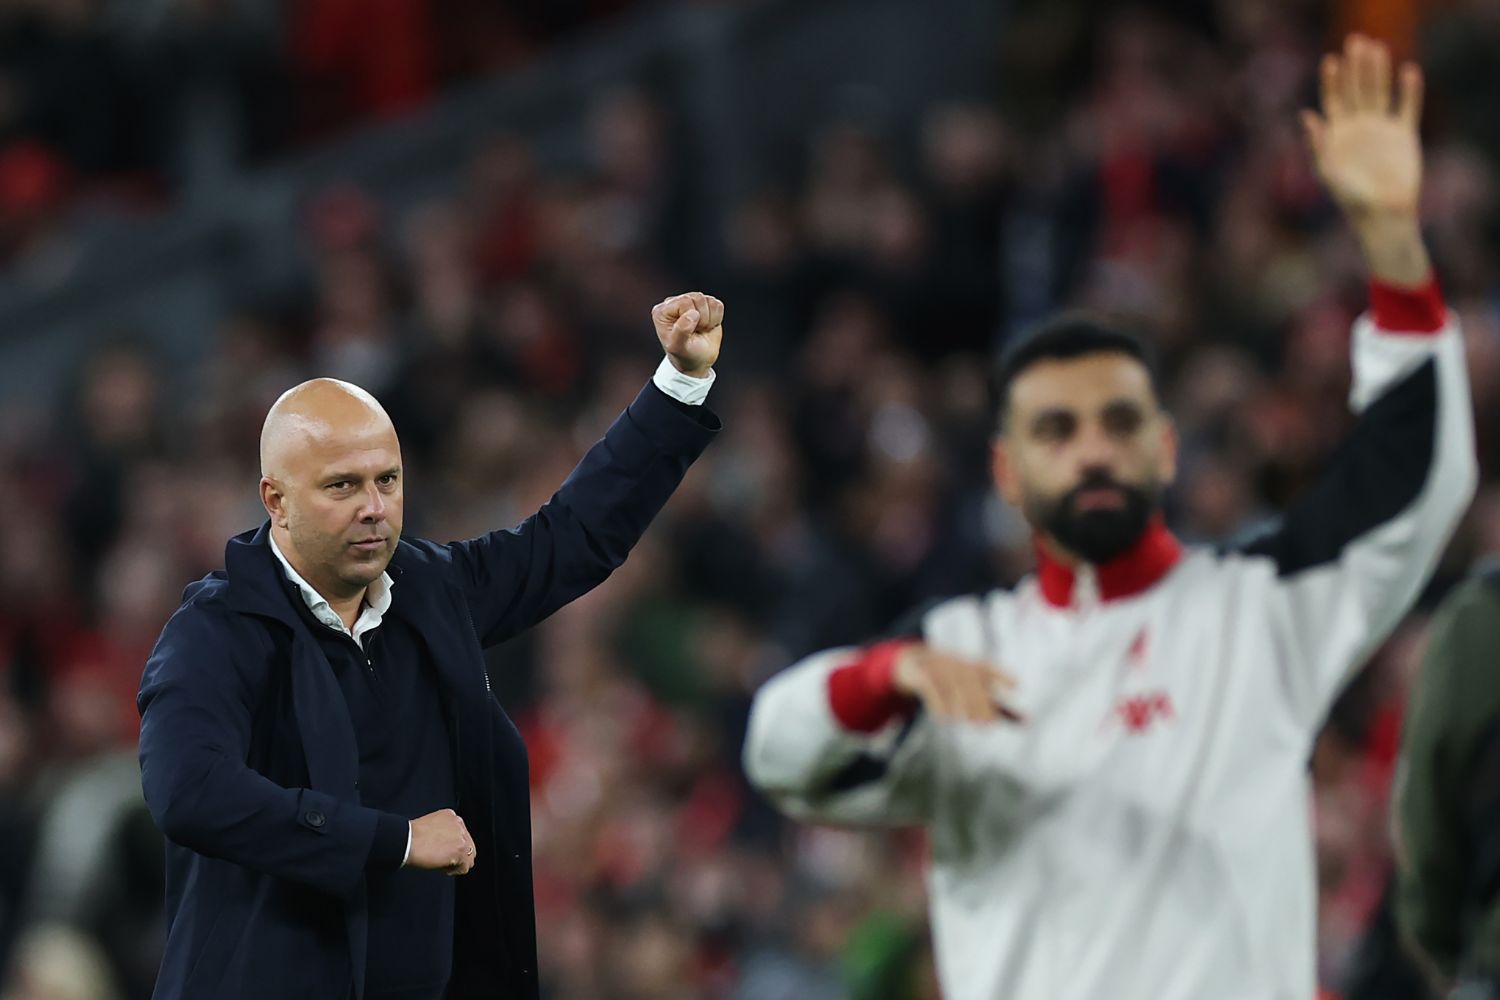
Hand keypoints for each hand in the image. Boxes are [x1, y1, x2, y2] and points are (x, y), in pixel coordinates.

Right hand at [406, 808, 476, 875]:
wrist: (406, 841)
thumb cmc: (411, 837)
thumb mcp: (431, 826)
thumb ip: (443, 831)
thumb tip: (448, 846)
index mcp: (451, 816)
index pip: (462, 835)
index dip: (453, 847)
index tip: (444, 853)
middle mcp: (459, 824)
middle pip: (468, 845)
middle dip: (457, 855)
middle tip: (444, 861)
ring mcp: (461, 836)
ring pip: (469, 856)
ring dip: (457, 863)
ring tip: (443, 865)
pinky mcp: (460, 849)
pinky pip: (465, 866)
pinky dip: (455, 870)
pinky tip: (443, 868)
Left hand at [652, 291, 722, 377]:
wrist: (698, 362)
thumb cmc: (685, 355)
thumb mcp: (679, 347)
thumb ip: (681, 331)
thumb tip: (692, 314)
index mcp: (662, 311)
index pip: (684, 301)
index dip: (692, 318)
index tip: (688, 332)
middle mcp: (674, 303)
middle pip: (698, 298)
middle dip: (702, 318)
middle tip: (695, 332)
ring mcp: (690, 302)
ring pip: (708, 300)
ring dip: (709, 319)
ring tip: (700, 329)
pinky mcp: (705, 305)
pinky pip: (717, 305)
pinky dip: (716, 318)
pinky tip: (707, 326)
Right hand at [891, 644, 1021, 723]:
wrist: (915, 663)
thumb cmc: (956, 681)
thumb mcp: (978, 690)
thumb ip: (1000, 707)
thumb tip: (1028, 722)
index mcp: (975, 667)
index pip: (990, 669)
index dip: (1003, 675)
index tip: (1017, 685)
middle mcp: (958, 664)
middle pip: (971, 681)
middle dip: (980, 700)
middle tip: (988, 722)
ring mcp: (939, 668)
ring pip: (952, 686)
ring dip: (961, 703)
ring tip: (971, 721)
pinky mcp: (922, 675)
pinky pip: (931, 689)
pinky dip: (938, 703)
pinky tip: (945, 717)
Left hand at [1300, 34, 1430, 285]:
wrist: (1383, 214)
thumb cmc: (1350, 198)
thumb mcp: (1328, 171)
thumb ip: (1318, 143)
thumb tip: (1306, 115)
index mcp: (1338, 134)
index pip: (1333, 100)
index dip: (1331, 80)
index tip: (1331, 60)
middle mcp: (1359, 128)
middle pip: (1356, 90)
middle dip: (1355, 68)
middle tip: (1356, 41)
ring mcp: (1382, 130)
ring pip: (1380, 93)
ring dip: (1379, 72)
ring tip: (1379, 48)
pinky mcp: (1404, 136)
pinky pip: (1407, 108)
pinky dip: (1409, 91)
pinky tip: (1408, 72)